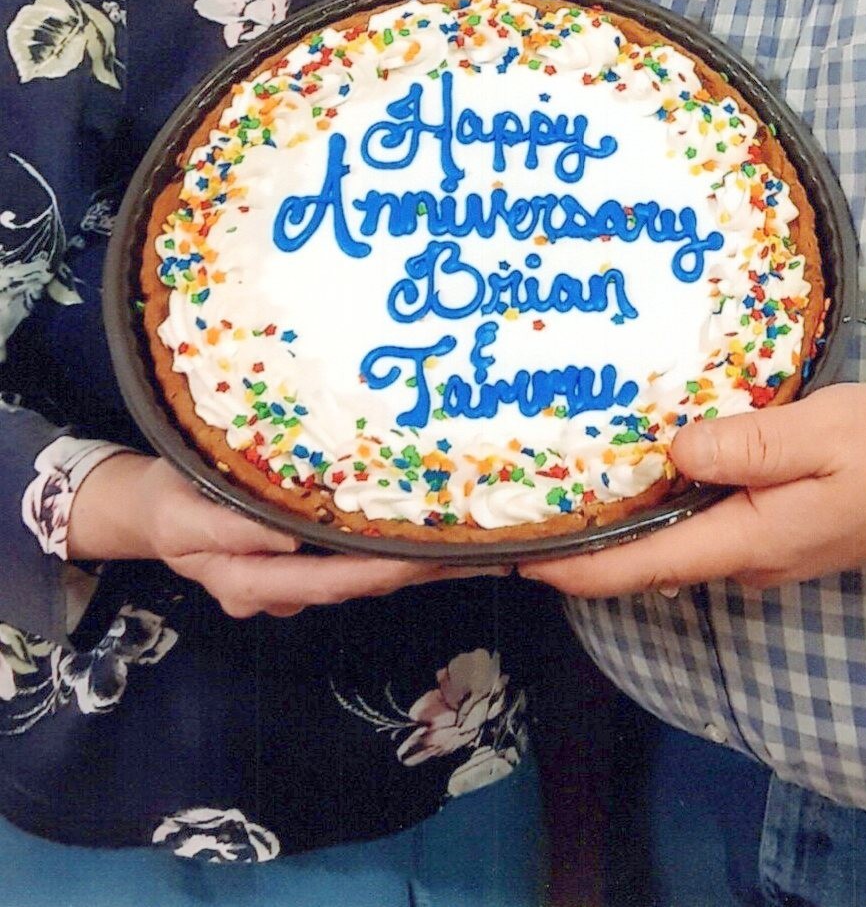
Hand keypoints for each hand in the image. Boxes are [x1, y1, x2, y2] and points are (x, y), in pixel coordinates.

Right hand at [67, 453, 505, 617]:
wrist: (153, 510)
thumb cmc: (168, 504)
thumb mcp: (184, 515)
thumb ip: (231, 529)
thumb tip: (290, 539)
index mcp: (255, 584)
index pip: (331, 581)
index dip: (381, 570)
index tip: (429, 556)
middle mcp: (284, 591)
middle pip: (360, 582)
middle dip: (419, 569)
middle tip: (482, 551)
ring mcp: (297, 579)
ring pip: (363, 572)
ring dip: (416, 558)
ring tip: (474, 537)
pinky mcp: (306, 558)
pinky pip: (354, 555)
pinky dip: (394, 543)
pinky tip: (434, 526)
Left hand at [518, 384, 865, 597]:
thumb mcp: (817, 433)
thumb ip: (746, 444)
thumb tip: (676, 451)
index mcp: (749, 540)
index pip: (645, 566)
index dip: (580, 566)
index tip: (523, 555)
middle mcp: (746, 558)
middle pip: (649, 560)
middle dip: (588, 543)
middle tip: (528, 510)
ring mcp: (760, 550)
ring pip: (674, 543)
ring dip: (622, 524)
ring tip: (568, 488)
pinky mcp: (771, 530)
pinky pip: (701, 525)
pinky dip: (661, 507)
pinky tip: (640, 473)